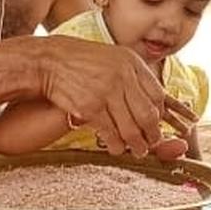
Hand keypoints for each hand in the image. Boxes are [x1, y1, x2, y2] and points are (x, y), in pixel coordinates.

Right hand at [37, 37, 198, 156]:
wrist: (49, 60)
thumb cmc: (82, 61)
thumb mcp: (113, 58)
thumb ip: (133, 76)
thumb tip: (154, 99)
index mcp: (132, 63)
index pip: (158, 95)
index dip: (161, 115)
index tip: (159, 125)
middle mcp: (123, 77)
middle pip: (148, 115)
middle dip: (153, 134)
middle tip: (152, 143)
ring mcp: (107, 92)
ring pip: (131, 128)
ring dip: (137, 145)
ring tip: (137, 151)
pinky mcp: (91, 107)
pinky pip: (110, 133)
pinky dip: (116, 145)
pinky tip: (116, 149)